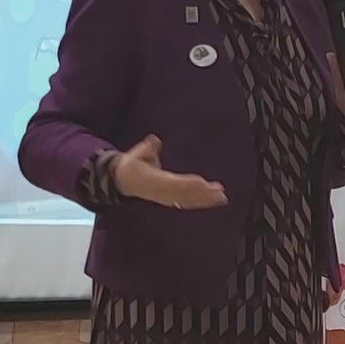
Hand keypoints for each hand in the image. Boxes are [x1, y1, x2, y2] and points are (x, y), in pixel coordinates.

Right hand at [113, 135, 228, 210]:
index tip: (204, 183)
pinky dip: (201, 202)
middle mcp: (162, 192)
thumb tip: (154, 141)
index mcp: (155, 180)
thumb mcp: (137, 153)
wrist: (122, 181)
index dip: (190, 184)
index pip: (175, 184)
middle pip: (186, 195)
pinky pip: (187, 202)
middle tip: (220, 192)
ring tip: (222, 197)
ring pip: (188, 201)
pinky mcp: (170, 200)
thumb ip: (147, 148)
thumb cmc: (132, 165)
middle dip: (203, 195)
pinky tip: (214, 200)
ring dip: (206, 200)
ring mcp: (166, 198)